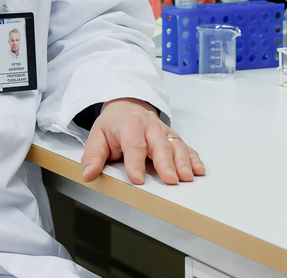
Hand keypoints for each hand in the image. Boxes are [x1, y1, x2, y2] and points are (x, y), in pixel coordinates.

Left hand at [80, 98, 204, 185]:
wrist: (126, 106)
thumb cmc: (113, 125)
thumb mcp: (97, 137)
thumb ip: (93, 157)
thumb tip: (88, 174)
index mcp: (129, 125)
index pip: (133, 145)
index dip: (135, 163)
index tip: (137, 180)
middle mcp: (150, 127)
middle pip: (159, 145)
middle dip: (166, 163)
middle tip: (170, 180)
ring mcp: (164, 132)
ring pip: (176, 146)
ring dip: (183, 162)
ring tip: (187, 178)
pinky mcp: (173, 137)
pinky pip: (186, 147)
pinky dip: (194, 158)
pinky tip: (199, 170)